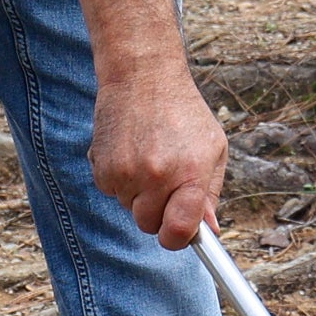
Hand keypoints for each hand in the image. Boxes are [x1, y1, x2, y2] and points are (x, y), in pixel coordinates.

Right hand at [89, 63, 226, 249]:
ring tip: (149, 156)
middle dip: (158, 212)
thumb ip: (209, 193)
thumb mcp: (213, 148)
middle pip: (150, 225)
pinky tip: (130, 152)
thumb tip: (209, 231)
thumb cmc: (184, 113)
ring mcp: (126, 173)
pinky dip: (120, 179)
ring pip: (129, 208)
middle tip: (165, 181)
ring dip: (138, 192)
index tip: (179, 233)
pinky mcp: (102, 167)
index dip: (178, 238)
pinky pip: (112, 192)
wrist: (143, 77)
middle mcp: (157, 176)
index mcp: (190, 173)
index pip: (179, 232)